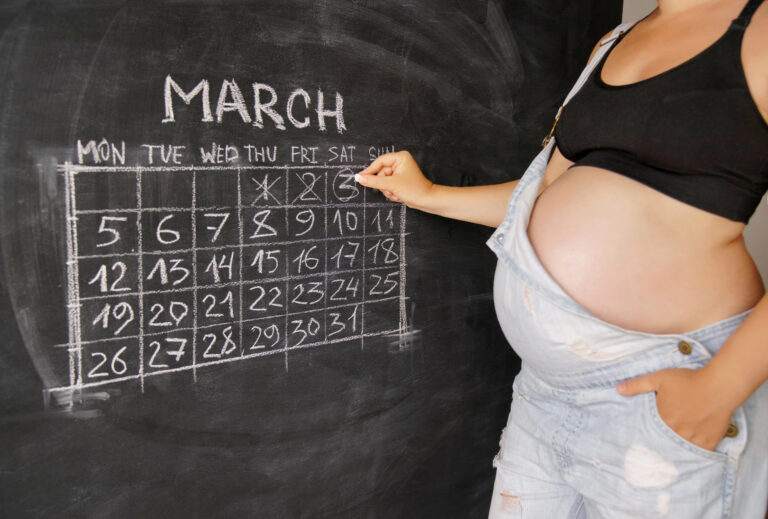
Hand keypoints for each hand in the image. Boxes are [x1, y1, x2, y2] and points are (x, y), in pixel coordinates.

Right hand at [355, 151, 433, 208]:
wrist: (426, 200)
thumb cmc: (415, 189)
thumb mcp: (392, 185)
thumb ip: (374, 181)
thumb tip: (360, 178)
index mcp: (400, 157)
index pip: (380, 162)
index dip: (370, 170)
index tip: (361, 177)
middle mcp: (400, 162)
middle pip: (381, 172)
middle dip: (384, 184)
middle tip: (390, 190)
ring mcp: (399, 171)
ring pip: (383, 180)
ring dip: (387, 190)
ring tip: (395, 194)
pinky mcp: (399, 180)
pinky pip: (387, 185)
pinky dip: (390, 192)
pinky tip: (398, 195)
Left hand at [616, 367, 735, 451]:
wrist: (719, 387)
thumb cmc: (688, 381)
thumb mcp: (659, 378)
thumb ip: (638, 385)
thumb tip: (618, 389)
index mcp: (663, 420)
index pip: (649, 434)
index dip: (645, 437)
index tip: (640, 443)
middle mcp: (677, 433)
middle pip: (664, 444)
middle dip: (658, 446)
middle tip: (651, 452)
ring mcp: (694, 439)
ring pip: (680, 451)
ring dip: (674, 451)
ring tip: (666, 456)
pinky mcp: (710, 442)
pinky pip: (698, 453)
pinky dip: (692, 454)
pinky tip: (686, 454)